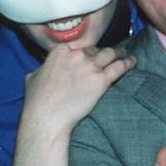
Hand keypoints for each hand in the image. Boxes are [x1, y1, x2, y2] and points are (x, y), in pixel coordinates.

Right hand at [11, 44, 135, 165]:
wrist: (46, 119)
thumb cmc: (36, 102)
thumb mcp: (32, 77)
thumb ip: (42, 68)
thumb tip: (44, 68)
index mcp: (60, 51)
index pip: (80, 47)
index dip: (87, 52)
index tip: (92, 54)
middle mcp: (77, 54)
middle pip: (96, 50)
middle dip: (102, 53)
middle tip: (111, 55)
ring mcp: (90, 66)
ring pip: (110, 53)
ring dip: (119, 52)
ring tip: (125, 54)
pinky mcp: (101, 79)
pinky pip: (119, 67)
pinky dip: (128, 62)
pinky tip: (132, 62)